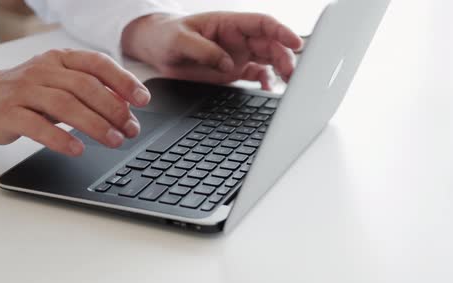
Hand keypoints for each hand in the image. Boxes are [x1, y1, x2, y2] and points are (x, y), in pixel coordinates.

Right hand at [0, 49, 150, 155]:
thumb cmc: (32, 94)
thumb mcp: (63, 86)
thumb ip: (93, 93)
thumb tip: (128, 108)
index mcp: (61, 59)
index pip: (97, 63)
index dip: (123, 81)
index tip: (143, 100)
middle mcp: (43, 70)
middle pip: (84, 86)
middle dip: (113, 109)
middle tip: (130, 129)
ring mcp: (24, 90)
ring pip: (64, 104)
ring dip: (94, 125)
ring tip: (114, 141)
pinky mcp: (8, 113)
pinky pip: (37, 126)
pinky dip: (60, 138)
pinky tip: (78, 149)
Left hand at [121, 12, 303, 89]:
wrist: (156, 50)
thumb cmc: (167, 36)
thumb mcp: (180, 40)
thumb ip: (204, 51)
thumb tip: (228, 64)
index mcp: (229, 23)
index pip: (263, 23)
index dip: (282, 32)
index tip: (296, 43)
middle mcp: (238, 39)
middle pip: (271, 44)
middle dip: (285, 56)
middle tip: (292, 72)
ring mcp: (238, 55)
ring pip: (268, 60)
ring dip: (281, 70)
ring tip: (288, 82)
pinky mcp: (234, 71)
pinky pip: (257, 75)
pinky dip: (266, 82)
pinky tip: (269, 90)